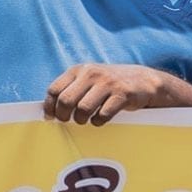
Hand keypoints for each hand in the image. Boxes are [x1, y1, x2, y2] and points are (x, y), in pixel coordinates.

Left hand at [44, 63, 167, 125]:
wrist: (142, 80)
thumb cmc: (109, 84)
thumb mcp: (88, 80)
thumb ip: (70, 90)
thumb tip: (48, 112)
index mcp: (79, 70)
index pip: (54, 90)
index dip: (49, 107)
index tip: (51, 118)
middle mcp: (91, 73)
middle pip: (66, 100)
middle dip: (64, 116)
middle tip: (69, 121)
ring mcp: (107, 83)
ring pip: (83, 109)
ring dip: (82, 120)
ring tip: (86, 120)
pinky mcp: (122, 94)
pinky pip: (103, 115)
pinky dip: (99, 122)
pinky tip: (100, 119)